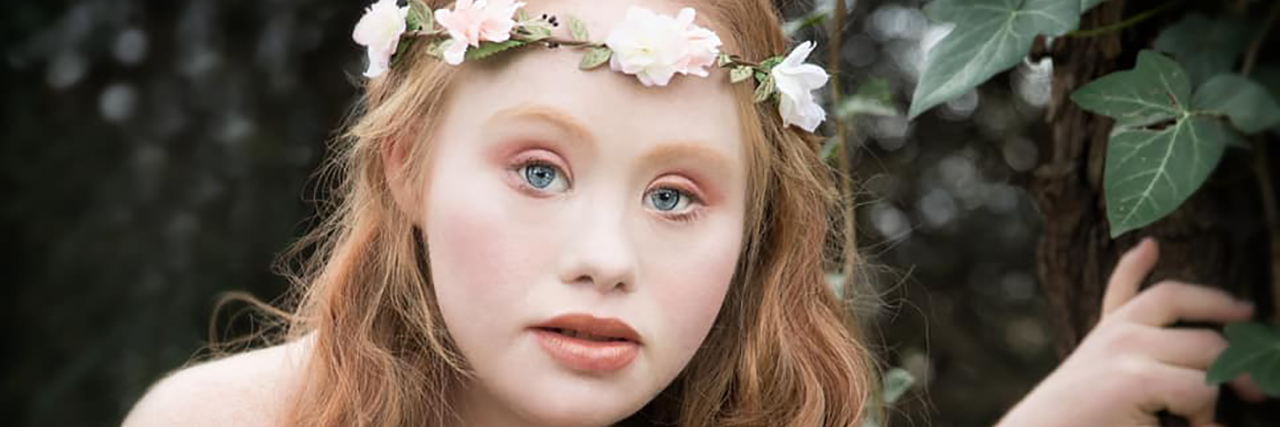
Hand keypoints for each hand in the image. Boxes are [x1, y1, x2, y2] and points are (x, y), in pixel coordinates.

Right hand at [996, 238, 1263, 426]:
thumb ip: (1121, 316)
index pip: (1143, 294)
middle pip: (1202, 331)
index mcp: (1109, 334)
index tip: (1209, 284)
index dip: (1180, 285)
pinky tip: (1194, 426)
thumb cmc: (1073, 419)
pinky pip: (1199, 389)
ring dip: (1216, 396)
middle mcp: (1117, 333)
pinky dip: (1205, 417)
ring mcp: (1124, 349)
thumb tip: (1148, 244)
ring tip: (1199, 422)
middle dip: (1235, 361)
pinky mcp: (1133, 378)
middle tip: (1256, 393)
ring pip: (1208, 357)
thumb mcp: (1101, 365)